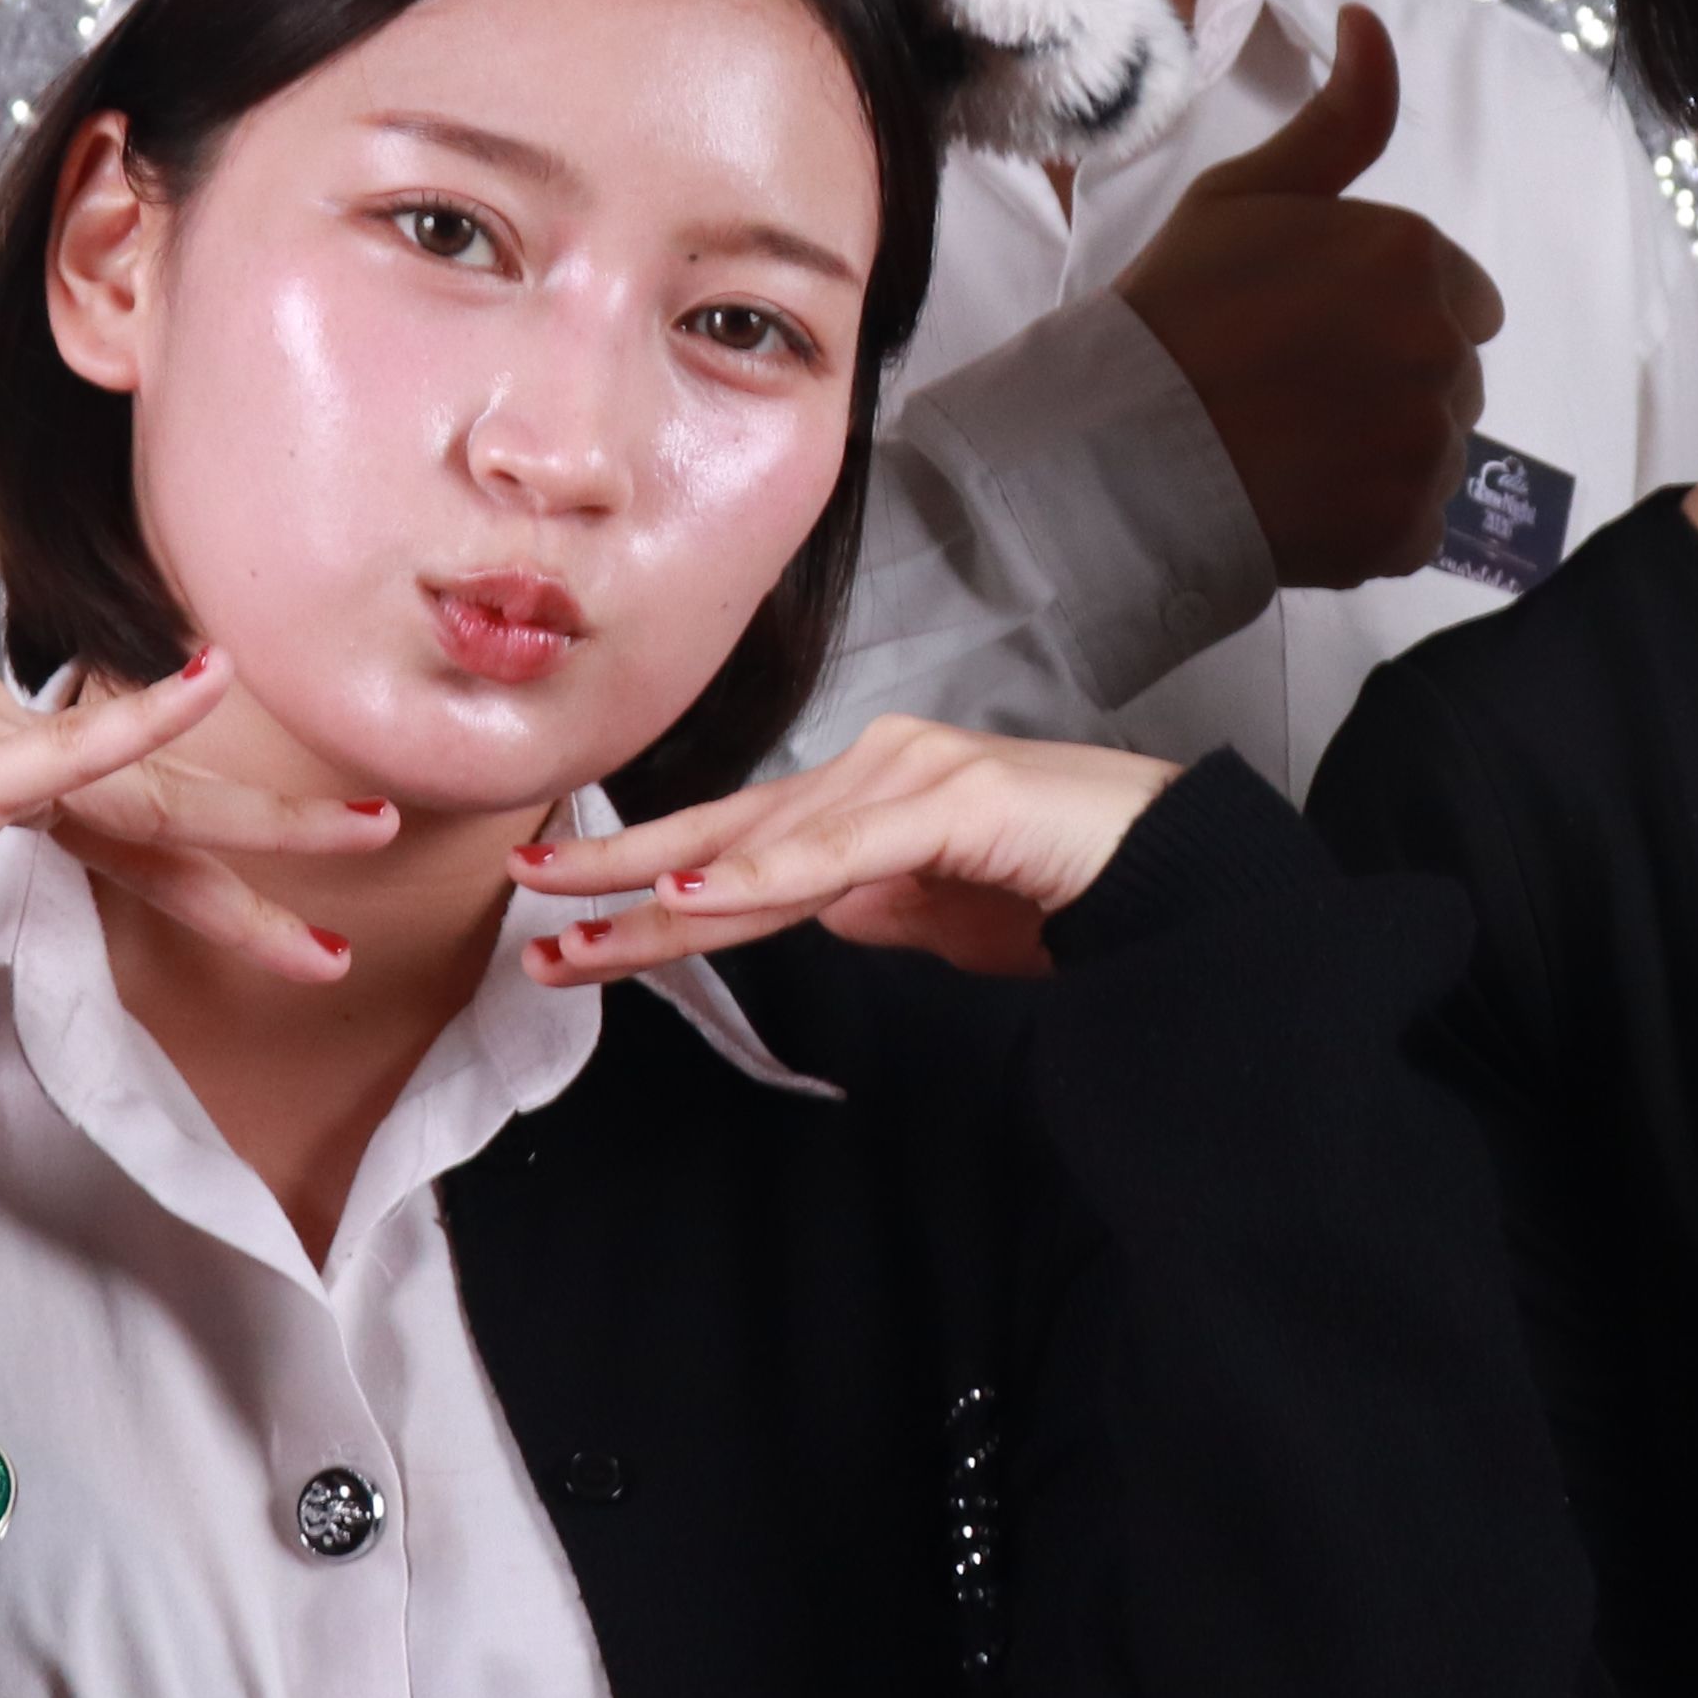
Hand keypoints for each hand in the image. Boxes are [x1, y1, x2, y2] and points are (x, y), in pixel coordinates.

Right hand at [0, 658, 333, 941]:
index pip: (125, 823)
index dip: (215, 870)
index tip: (293, 909)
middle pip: (160, 805)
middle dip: (273, 839)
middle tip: (379, 836)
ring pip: (147, 790)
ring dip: (256, 823)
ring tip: (358, 834)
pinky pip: (66, 748)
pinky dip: (143, 720)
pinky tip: (209, 684)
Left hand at [510, 712, 1184, 981]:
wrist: (1173, 869)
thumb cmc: (1064, 885)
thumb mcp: (939, 914)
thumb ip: (872, 905)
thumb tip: (814, 915)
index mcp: (862, 804)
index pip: (731, 852)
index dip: (643, 886)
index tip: (562, 924)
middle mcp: (875, 773)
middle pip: (725, 834)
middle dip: (620, 869)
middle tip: (523, 893)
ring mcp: (915, 775)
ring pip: (772, 843)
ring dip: (677, 888)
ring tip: (589, 920)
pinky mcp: (960, 799)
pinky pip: (847, 848)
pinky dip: (770, 876)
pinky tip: (703, 897)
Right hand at [1112, 4, 1509, 586]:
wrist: (1116, 445)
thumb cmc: (1175, 307)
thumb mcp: (1247, 192)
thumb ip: (1338, 118)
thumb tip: (1370, 21)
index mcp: (1414, 257)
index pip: (1457, 290)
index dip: (1385, 309)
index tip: (1312, 329)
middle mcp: (1443, 347)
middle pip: (1453, 369)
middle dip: (1394, 376)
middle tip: (1293, 388)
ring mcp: (1430, 446)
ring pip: (1437, 445)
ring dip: (1386, 448)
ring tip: (1293, 446)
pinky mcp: (1409, 528)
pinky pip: (1416, 519)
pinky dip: (1371, 515)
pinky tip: (1302, 495)